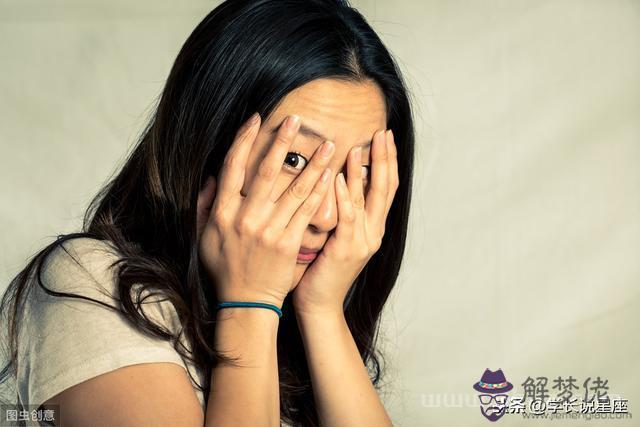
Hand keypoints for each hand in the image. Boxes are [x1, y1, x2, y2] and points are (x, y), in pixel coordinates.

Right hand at [197, 113, 335, 307]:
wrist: (246, 302)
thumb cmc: (225, 268)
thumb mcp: (205, 236)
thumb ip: (206, 204)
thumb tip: (213, 176)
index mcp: (222, 213)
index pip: (232, 167)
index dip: (244, 140)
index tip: (255, 119)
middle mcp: (245, 218)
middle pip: (265, 171)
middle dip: (281, 142)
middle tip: (296, 119)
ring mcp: (268, 230)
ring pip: (293, 189)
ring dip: (312, 164)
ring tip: (329, 145)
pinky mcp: (288, 243)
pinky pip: (306, 212)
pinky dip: (319, 192)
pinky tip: (331, 176)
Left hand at [292, 129, 398, 314]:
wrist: (319, 304)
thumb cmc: (321, 268)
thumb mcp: (336, 235)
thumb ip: (341, 210)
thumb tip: (337, 179)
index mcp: (373, 228)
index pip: (386, 187)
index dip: (388, 161)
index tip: (384, 136)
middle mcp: (374, 232)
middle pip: (386, 188)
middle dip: (385, 158)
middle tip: (382, 132)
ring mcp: (363, 242)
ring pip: (369, 199)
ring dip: (365, 170)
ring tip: (360, 144)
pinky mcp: (346, 250)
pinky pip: (348, 218)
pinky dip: (347, 196)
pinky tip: (343, 176)